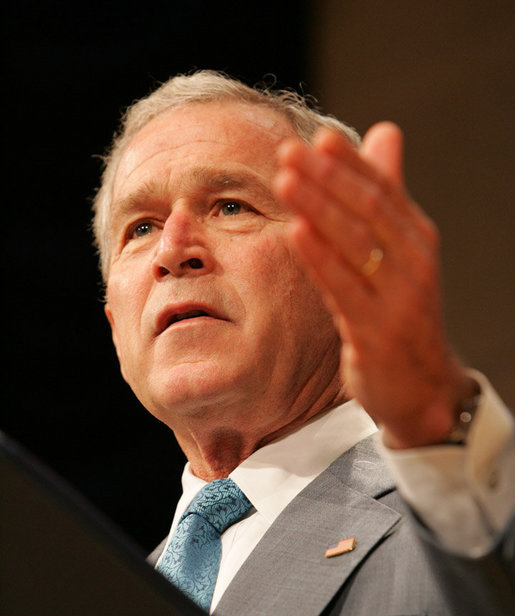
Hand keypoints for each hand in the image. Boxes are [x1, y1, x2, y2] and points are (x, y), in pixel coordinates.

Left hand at [273, 122, 476, 447]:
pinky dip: (321, 258)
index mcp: (416, 239)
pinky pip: (344, 288)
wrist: (421, 385)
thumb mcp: (400, 253)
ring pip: (356, 244)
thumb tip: (384, 131)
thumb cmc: (400, 313)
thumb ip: (387, 195)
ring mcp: (398, 298)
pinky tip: (297, 233)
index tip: (318, 138)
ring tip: (285, 181)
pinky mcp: (377, 332)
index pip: (383, 190)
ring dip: (318, 209)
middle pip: (369, 210)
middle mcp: (414, 262)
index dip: (350, 163)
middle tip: (289, 153)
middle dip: (327, 178)